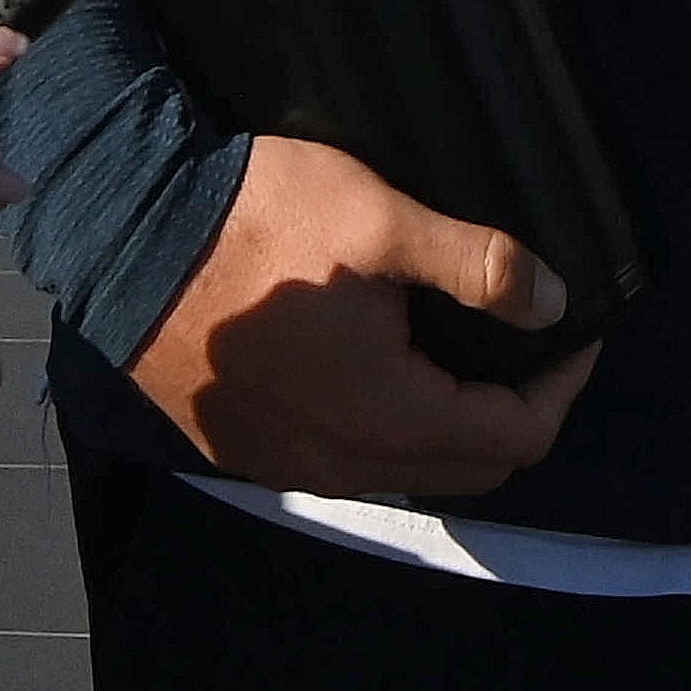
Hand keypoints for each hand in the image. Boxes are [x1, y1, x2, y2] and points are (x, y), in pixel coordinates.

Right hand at [129, 134, 592, 497]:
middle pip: (467, 469)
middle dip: (512, 413)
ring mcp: (286, 463)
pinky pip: (344, 460)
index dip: (560, 384)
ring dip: (447, 423)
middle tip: (523, 342)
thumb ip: (477, 265)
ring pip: (404, 469)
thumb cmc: (252, 221)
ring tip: (455, 349)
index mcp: (384, 416)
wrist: (122, 233)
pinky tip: (379, 364)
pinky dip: (385, 427)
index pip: (514, 438)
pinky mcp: (245, 448)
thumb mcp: (379, 220)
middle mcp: (339, 463)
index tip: (568, 329)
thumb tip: (552, 301)